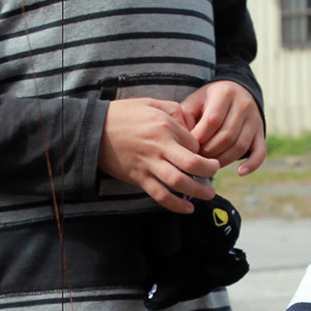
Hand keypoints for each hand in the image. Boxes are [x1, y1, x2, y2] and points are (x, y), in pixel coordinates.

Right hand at [100, 98, 216, 212]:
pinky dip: (176, 204)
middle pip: (193, 164)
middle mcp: (159, 147)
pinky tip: (187, 208)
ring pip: (179, 182)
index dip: (202, 149)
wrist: (94, 130)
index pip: (194, 142)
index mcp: (164, 126)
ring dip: (198, 191)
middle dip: (209, 171)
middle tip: (215, 174)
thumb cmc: (122, 114)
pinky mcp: (139, 178)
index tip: (202, 153)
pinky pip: (160, 195)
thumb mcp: (150, 103)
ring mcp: (148, 164)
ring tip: (209, 194)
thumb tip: (189, 122)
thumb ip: (173, 110)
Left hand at [178, 81, 267, 173]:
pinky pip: (260, 151)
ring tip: (209, 164)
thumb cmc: (207, 101)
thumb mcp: (194, 101)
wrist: (234, 92)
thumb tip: (180, 141)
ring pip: (240, 146)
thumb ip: (184, 118)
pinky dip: (252, 164)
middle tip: (197, 158)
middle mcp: (243, 105)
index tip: (188, 146)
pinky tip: (240, 172)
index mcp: (225, 93)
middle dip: (209, 151)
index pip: (212, 120)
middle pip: (227, 136)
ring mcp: (254, 120)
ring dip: (223, 160)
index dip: (199, 138)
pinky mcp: (260, 133)